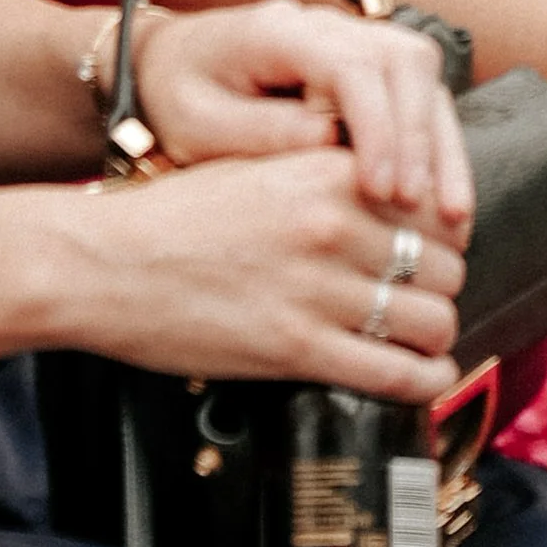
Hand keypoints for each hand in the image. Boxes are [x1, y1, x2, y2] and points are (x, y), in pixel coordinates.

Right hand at [67, 145, 464, 402]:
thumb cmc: (175, 216)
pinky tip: (422, 377)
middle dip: (439, 286)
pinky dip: (423, 381)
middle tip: (422, 299)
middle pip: (443, 264)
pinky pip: (395, 372)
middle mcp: (332, 224)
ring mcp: (317, 289)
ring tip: (421, 341)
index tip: (433, 249)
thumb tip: (390, 200)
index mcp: (326, 170)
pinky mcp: (297, 348)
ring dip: (435, 335)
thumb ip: (326, 176)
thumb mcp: (259, 165)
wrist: (103, 263)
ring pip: (432, 319)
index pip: (431, 203)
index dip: (441, 233)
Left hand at [133, 0, 471, 235]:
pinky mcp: (364, 67)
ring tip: (448, 213)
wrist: (167, 65)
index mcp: (278, 31)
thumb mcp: (197, 124)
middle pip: (403, 59)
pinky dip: (436, 144)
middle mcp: (324, 25)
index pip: (350, 66)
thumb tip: (328, 143)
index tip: (380, 189)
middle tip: (416, 206)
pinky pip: (417, 94)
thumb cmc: (177, 95)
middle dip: (419, 136)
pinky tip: (442, 197)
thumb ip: (258, 131)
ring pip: (421, 73)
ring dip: (440, 143)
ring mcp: (349, 40)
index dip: (376, 128)